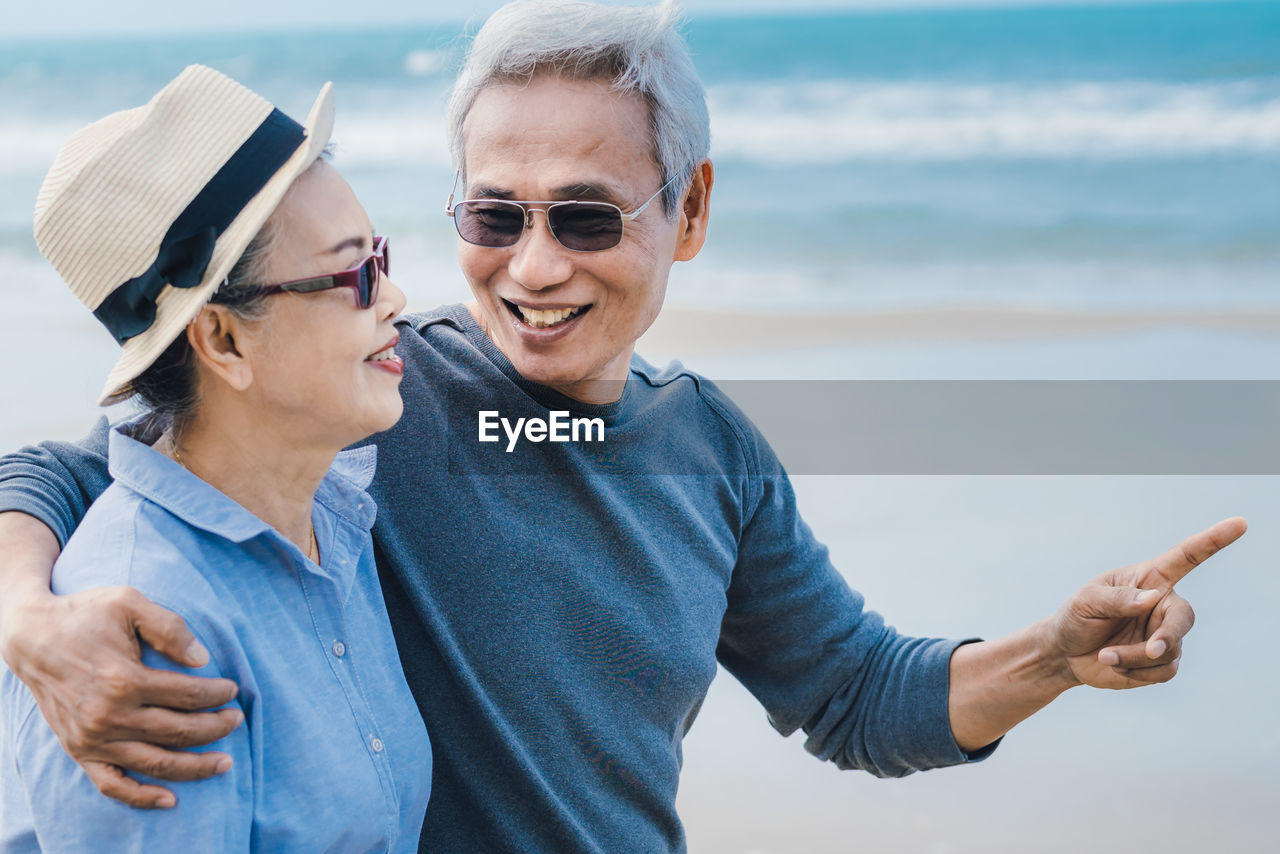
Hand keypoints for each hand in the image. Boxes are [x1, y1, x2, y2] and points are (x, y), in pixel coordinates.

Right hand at [0, 585, 242, 807]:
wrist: (32, 636)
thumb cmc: (85, 615)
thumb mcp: (129, 602)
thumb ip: (170, 627)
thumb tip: (203, 659)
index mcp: (123, 679)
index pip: (188, 695)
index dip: (217, 694)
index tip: (233, 689)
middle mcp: (108, 716)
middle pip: (179, 731)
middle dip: (217, 728)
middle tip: (236, 719)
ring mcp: (92, 739)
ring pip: (155, 763)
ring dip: (195, 766)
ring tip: (224, 762)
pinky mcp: (79, 750)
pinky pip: (113, 784)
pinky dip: (142, 796)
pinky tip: (171, 799)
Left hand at [1048, 516, 1245, 689]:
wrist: (1067, 654)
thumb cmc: (1076, 618)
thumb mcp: (1086, 602)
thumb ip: (1117, 598)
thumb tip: (1153, 598)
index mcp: (1148, 579)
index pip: (1185, 558)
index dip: (1212, 541)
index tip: (1239, 523)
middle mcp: (1162, 605)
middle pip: (1183, 617)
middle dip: (1168, 636)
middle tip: (1151, 650)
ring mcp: (1164, 634)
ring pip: (1169, 651)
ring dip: (1135, 657)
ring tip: (1106, 655)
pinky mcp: (1161, 662)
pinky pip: (1163, 671)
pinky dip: (1136, 672)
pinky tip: (1115, 666)